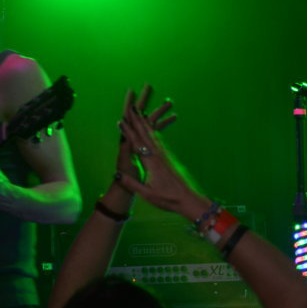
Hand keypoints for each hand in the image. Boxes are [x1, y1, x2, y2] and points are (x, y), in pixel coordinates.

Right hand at [116, 98, 202, 216]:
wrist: (189, 199)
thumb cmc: (168, 199)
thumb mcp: (147, 194)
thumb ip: (131, 184)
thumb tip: (117, 174)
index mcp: (151, 164)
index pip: (137, 144)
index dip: (128, 132)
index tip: (121, 121)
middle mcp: (159, 156)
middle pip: (145, 135)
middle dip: (137, 121)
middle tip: (131, 107)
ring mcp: (166, 156)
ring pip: (153, 136)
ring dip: (146, 124)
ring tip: (141, 114)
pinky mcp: (170, 159)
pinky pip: (159, 142)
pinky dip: (154, 133)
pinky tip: (153, 130)